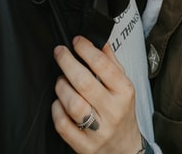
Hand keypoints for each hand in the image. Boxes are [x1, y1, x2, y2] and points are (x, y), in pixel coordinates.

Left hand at [52, 35, 141, 153]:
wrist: (125, 149)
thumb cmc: (122, 112)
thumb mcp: (123, 85)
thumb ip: (111, 62)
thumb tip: (98, 40)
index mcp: (124, 92)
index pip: (103, 65)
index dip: (86, 49)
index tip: (77, 41)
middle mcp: (112, 111)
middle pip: (84, 82)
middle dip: (67, 62)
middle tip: (60, 52)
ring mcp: (98, 131)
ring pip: (72, 104)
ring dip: (61, 86)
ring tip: (61, 80)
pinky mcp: (84, 146)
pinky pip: (63, 125)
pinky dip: (56, 109)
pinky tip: (60, 102)